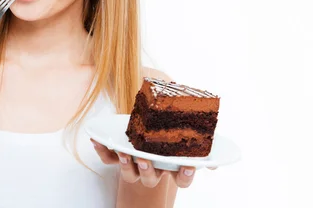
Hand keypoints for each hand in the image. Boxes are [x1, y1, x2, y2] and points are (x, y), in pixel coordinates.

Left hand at [91, 139, 212, 188]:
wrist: (147, 132)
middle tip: (145, 159)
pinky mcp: (118, 157)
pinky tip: (96, 139)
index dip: (184, 176)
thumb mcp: (185, 139)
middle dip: (148, 170)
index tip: (188, 165)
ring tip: (124, 153)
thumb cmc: (169, 136)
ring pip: (129, 174)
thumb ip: (200, 145)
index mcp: (170, 167)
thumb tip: (216, 163)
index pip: (181, 180)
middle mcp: (152, 170)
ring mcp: (134, 166)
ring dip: (126, 165)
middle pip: (151, 179)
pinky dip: (102, 151)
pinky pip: (108, 159)